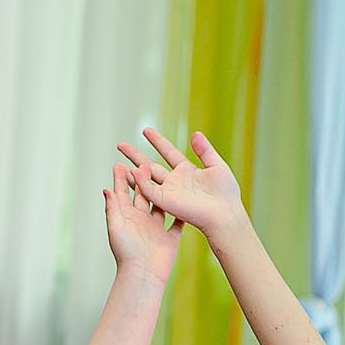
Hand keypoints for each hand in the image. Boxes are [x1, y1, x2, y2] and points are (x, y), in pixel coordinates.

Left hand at [104, 162, 178, 279]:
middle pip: (142, 197)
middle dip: (141, 180)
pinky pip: (178, 224)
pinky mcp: (170, 238)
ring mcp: (156, 229)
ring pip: (160, 206)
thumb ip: (112, 208)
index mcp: (127, 219)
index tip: (120, 164)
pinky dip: (181, 214)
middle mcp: (141, 222)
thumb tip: (106, 189)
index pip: (122, 195)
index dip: (120, 180)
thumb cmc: (126, 253)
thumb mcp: (116, 227)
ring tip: (163, 175)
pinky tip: (185, 201)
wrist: (143, 274)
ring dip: (161, 192)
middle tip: (142, 163)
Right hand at [117, 127, 243, 236]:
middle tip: (121, 145)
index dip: (157, 141)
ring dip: (132, 170)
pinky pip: (149, 190)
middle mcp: (174, 181)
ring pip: (145, 178)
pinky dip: (140, 181)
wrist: (225, 213)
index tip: (145, 130)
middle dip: (135, 155)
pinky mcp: (166, 202)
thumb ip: (204, 150)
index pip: (168, 152)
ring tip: (118, 161)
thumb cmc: (226, 194)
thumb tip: (195, 134)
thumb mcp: (217, 165)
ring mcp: (169, 192)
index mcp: (186, 171)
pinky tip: (132, 171)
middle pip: (150, 165)